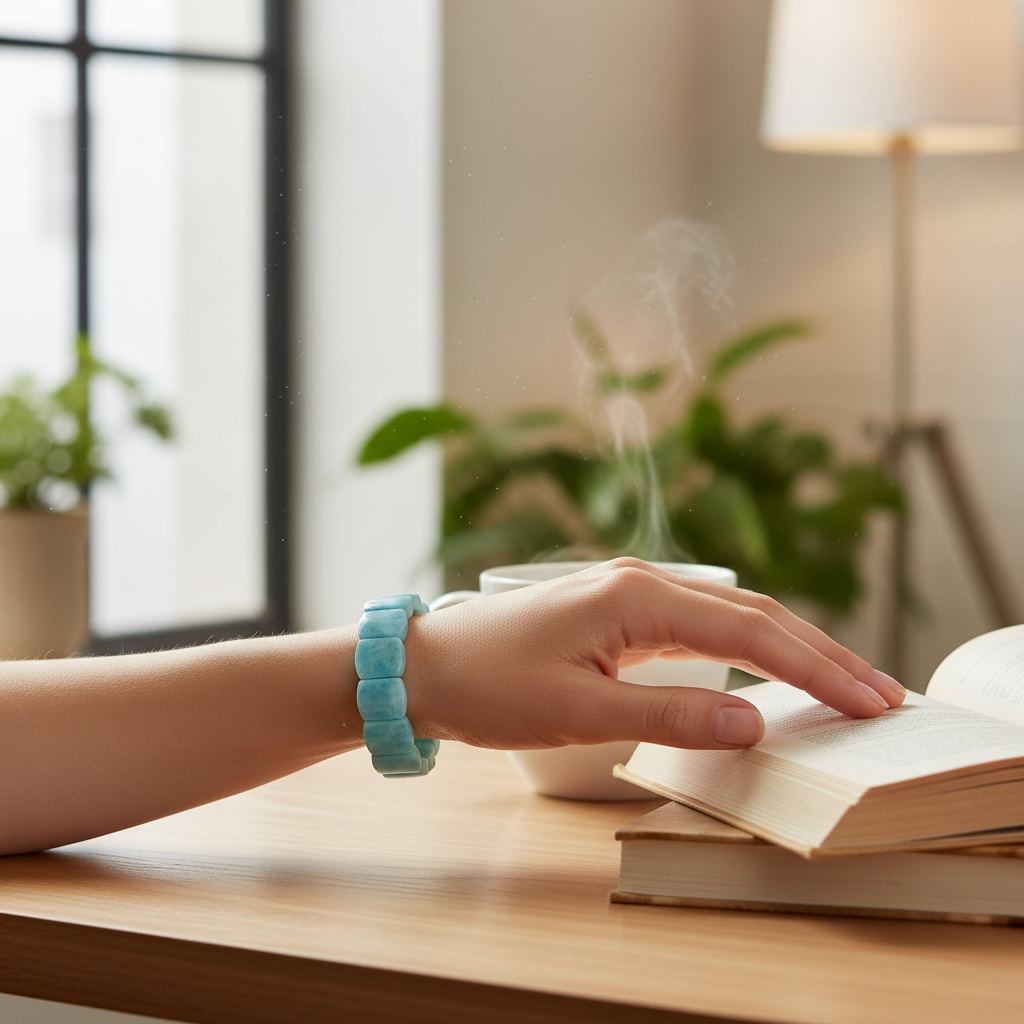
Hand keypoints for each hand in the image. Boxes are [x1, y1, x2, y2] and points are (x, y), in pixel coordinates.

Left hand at [404, 558, 904, 750]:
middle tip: (879, 692)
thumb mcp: (577, 712)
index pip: (750, 631)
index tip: (868, 701)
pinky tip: (768, 670)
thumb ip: (669, 717)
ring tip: (842, 681)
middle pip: (752, 614)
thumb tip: (755, 723)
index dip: (814, 667)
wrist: (424, 666)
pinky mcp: (619, 616)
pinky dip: (746, 650)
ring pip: (730, 618)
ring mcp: (630, 596)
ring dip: (788, 648)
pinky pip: (700, 629)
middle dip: (818, 652)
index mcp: (635, 596)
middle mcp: (640, 583)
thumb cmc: (487, 685)